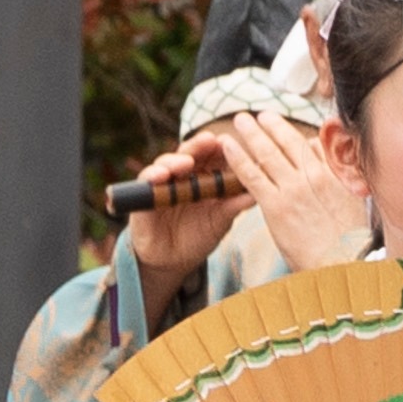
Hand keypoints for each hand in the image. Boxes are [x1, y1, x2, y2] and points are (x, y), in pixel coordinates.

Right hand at [123, 122, 247, 280]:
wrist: (173, 261)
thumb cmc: (200, 234)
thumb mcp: (220, 220)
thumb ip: (234, 205)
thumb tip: (259, 194)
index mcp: (204, 177)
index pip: (213, 156)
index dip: (222, 148)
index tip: (234, 142)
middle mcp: (182, 176)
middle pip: (190, 153)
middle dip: (199, 146)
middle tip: (210, 140)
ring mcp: (161, 184)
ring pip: (166, 164)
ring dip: (175, 161)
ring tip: (186, 162)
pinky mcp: (143, 197)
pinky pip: (145, 183)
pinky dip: (151, 176)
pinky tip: (159, 176)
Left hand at [230, 107, 374, 275]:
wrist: (344, 261)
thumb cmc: (349, 239)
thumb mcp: (351, 200)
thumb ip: (335, 173)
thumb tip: (319, 151)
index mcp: (331, 175)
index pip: (304, 144)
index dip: (286, 130)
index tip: (273, 120)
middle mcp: (311, 176)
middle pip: (285, 143)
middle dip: (267, 126)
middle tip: (252, 115)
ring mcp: (292, 190)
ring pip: (267, 154)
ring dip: (251, 134)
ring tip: (239, 120)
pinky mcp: (276, 206)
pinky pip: (252, 176)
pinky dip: (238, 158)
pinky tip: (227, 145)